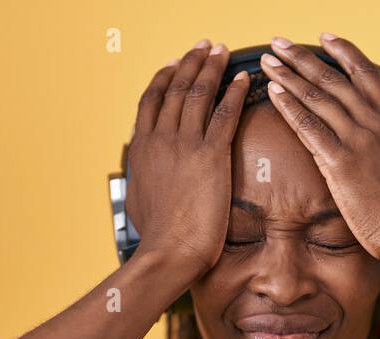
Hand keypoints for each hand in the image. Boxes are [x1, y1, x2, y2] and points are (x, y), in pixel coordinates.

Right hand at [125, 40, 250, 276]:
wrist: (168, 250)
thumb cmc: (156, 235)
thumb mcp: (137, 199)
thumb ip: (140, 177)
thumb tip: (139, 174)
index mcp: (142, 146)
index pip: (152, 99)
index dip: (165, 77)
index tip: (175, 63)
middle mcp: (161, 138)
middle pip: (177, 87)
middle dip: (192, 62)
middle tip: (204, 47)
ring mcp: (185, 144)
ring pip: (200, 93)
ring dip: (212, 67)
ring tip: (222, 52)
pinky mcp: (210, 156)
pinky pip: (225, 114)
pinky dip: (234, 92)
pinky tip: (243, 79)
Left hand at [258, 34, 379, 266]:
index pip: (365, 73)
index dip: (343, 52)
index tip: (323, 38)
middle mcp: (375, 123)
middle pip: (333, 78)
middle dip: (302, 57)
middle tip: (279, 42)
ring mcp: (358, 140)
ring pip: (318, 97)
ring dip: (288, 76)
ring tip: (267, 61)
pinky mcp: (341, 162)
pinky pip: (309, 127)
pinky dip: (289, 107)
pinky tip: (273, 93)